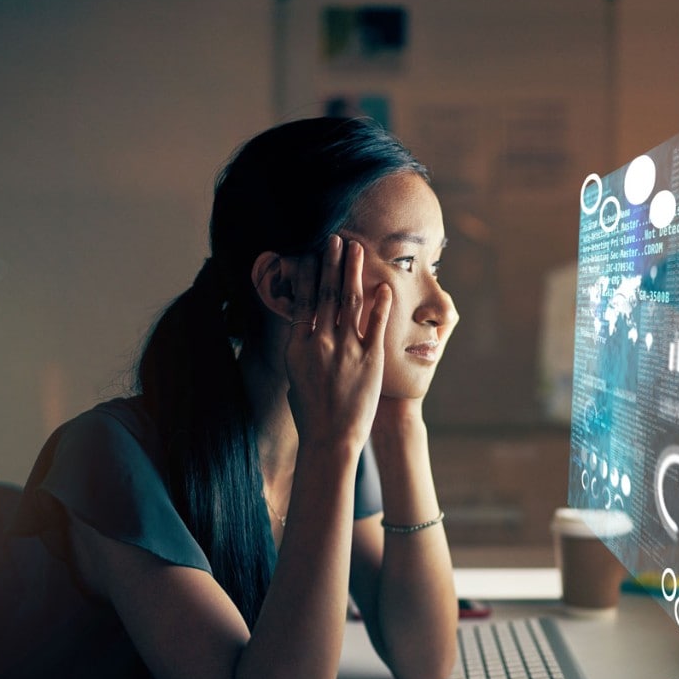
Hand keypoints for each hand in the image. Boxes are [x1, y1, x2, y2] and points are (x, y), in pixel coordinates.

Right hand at [286, 236, 392, 451]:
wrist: (331, 439)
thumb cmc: (310, 411)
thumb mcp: (295, 375)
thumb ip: (301, 347)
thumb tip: (303, 325)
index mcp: (297, 346)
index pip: (303, 300)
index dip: (309, 274)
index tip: (311, 253)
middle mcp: (320, 343)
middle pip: (326, 294)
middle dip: (332, 263)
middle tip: (335, 239)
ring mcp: (346, 350)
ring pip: (349, 302)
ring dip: (353, 272)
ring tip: (356, 249)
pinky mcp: (370, 360)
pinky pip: (376, 324)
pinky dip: (380, 303)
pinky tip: (383, 284)